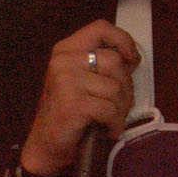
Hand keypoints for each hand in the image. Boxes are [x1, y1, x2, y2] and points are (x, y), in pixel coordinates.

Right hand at [20, 20, 139, 175]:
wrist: (46, 147)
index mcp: (65, 50)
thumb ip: (100, 64)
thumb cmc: (68, 114)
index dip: (123, 41)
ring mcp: (66, 81)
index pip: (101, 29)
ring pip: (116, 87)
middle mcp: (63, 61)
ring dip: (121, 108)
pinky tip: (107, 129)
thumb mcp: (80, 80)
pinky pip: (110, 109)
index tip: (132, 60)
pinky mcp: (73, 103)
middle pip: (115, 62)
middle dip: (125, 87)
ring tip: (110, 119)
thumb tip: (131, 59)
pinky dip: (114, 123)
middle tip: (118, 104)